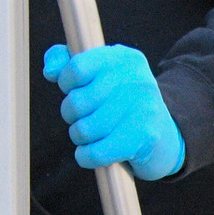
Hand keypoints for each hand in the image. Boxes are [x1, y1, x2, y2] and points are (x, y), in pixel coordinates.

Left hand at [44, 43, 185, 180]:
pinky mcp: (143, 137)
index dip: (66, 83)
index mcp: (123, 58)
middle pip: (76, 102)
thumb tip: (50, 71)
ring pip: (83, 129)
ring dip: (79, 136)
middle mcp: (136, 79)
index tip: (74, 89)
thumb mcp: (100, 72)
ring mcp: (142, 109)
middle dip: (71, 114)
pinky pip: (96, 153)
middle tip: (84, 116)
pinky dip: (86, 157)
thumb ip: (67, 61)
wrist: (163, 134)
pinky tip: (89, 153)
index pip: (76, 68)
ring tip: (91, 133)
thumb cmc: (121, 101)